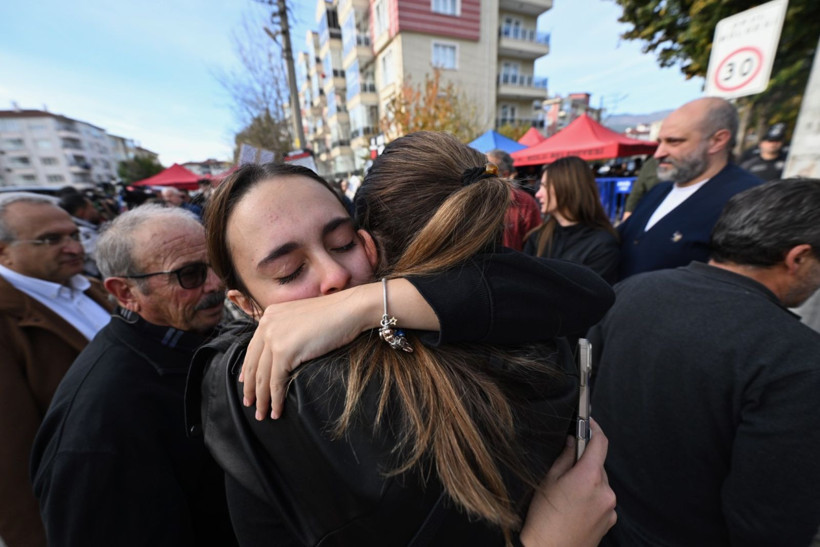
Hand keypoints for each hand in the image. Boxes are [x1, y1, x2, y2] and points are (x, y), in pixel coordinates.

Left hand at [240, 287, 374, 420]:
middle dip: (250, 388)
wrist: (350, 309)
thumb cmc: (335, 315)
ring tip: (261, 414)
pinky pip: (275, 382)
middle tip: (250, 403)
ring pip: (262, 376)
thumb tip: (285, 349)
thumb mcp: (303, 319)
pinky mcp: (283, 351)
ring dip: (262, 399)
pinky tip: (277, 411)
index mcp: (270, 315)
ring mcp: (274, 337)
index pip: (253, 348)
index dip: (248, 369)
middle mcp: (267, 324)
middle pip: (253, 364)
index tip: (245, 383)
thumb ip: (289, 330)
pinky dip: (275, 399)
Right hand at [520, 419, 616, 546]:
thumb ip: (565, 457)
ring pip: (600, 483)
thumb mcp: (548, 481)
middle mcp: (605, 491)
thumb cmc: (544, 518)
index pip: (600, 442)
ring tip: (568, 495)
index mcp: (589, 476)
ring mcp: (610, 507)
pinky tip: (575, 508)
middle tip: (566, 469)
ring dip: (588, 481)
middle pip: (599, 465)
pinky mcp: (610, 521)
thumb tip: (573, 442)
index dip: (594, 428)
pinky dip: (592, 497)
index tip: (587, 421)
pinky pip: (603, 500)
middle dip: (585, 462)